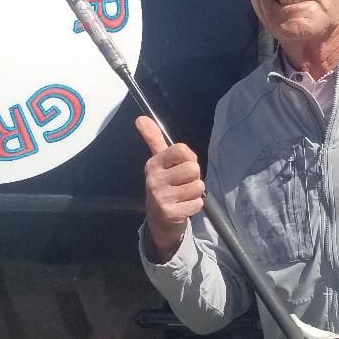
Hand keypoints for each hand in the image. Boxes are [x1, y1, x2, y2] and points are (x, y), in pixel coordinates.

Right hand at [135, 116, 204, 261]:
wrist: (160, 221)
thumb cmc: (164, 185)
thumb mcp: (158, 162)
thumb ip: (153, 138)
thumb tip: (140, 118)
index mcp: (153, 164)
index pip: (182, 150)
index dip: (189, 158)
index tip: (181, 166)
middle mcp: (154, 179)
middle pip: (193, 168)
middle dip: (193, 177)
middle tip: (182, 184)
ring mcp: (161, 197)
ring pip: (198, 186)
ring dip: (194, 192)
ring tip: (183, 196)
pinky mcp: (170, 213)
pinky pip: (197, 203)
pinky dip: (194, 206)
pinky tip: (183, 207)